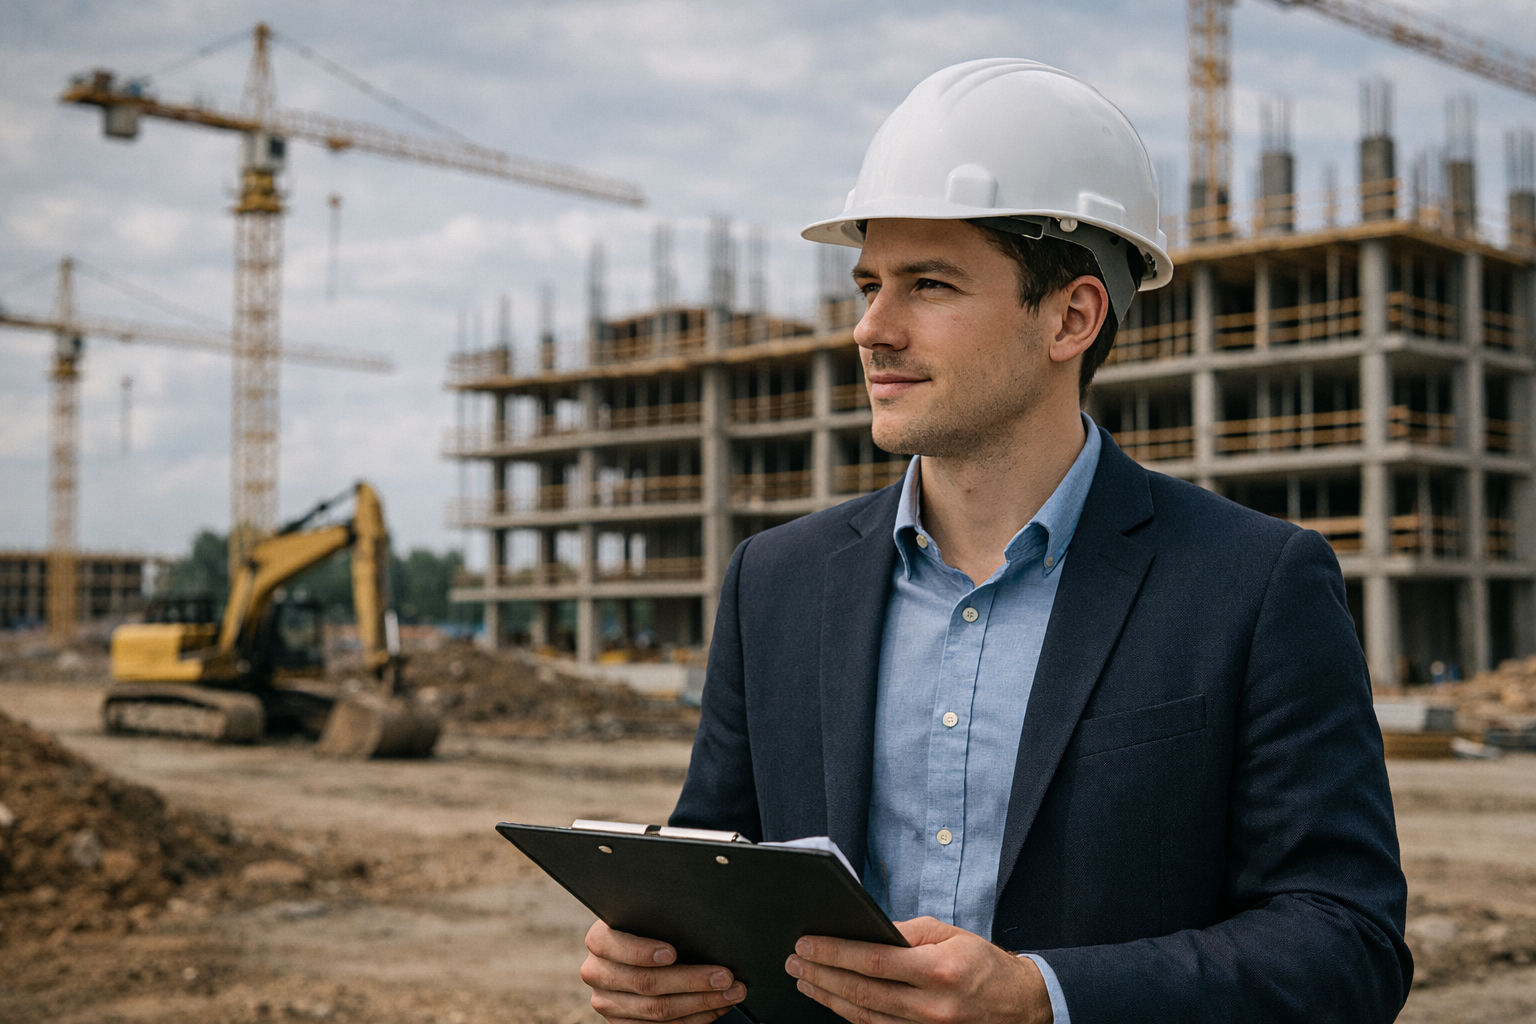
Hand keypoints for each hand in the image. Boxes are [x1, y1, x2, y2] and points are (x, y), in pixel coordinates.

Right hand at [580, 919, 747, 1022]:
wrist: (634, 950)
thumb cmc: (649, 928)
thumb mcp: (647, 918)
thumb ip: (661, 921)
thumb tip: (701, 928)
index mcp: (599, 940)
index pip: (617, 947)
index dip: (643, 952)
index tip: (673, 952)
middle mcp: (597, 973)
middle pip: (646, 983)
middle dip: (692, 980)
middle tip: (725, 976)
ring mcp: (608, 1003)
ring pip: (658, 1010)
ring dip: (702, 1003)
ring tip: (731, 993)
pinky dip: (694, 1019)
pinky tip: (716, 1008)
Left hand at [784, 916, 1051, 1023]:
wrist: (1021, 1007)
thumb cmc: (984, 965)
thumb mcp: (950, 934)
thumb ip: (907, 932)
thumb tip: (865, 929)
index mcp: (938, 970)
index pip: (872, 961)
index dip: (834, 952)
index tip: (807, 943)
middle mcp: (931, 1006)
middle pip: (861, 992)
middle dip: (821, 974)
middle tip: (795, 960)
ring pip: (863, 1016)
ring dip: (828, 997)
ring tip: (805, 979)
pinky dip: (850, 1016)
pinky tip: (833, 1001)